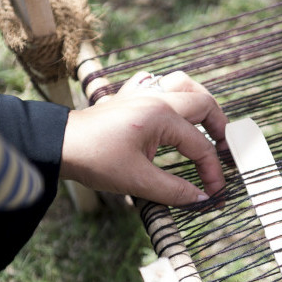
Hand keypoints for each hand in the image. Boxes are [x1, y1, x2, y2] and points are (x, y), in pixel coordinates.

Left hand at [60, 70, 227, 205]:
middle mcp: (156, 98)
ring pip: (183, 84)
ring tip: (207, 124)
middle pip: (203, 102)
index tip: (213, 193)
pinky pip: (158, 83)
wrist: (59, 144)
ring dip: (200, 102)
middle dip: (219, 127)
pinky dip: (172, 93)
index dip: (211, 172)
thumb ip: (174, 190)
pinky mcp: (130, 97)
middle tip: (222, 150)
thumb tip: (201, 198)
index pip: (199, 146)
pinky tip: (172, 110)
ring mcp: (142, 94)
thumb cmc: (95, 159)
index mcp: (161, 116)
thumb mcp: (138, 181)